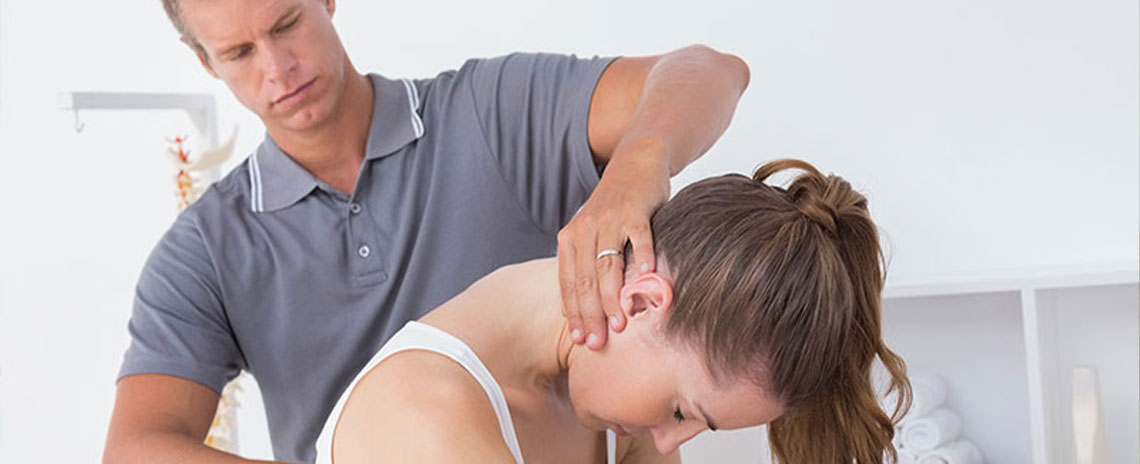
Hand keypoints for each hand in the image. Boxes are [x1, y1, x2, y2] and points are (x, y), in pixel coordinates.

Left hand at [557, 141, 670, 348]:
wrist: (635, 162)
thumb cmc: (615, 207)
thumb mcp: (593, 233)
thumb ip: (588, 265)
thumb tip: (588, 309)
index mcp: (571, 238)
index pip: (569, 283)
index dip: (574, 313)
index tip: (581, 340)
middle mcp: (585, 229)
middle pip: (585, 279)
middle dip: (591, 314)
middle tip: (598, 342)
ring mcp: (610, 219)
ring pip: (607, 264)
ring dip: (612, 295)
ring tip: (620, 323)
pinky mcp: (635, 209)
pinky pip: (638, 236)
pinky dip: (643, 255)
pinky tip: (647, 275)